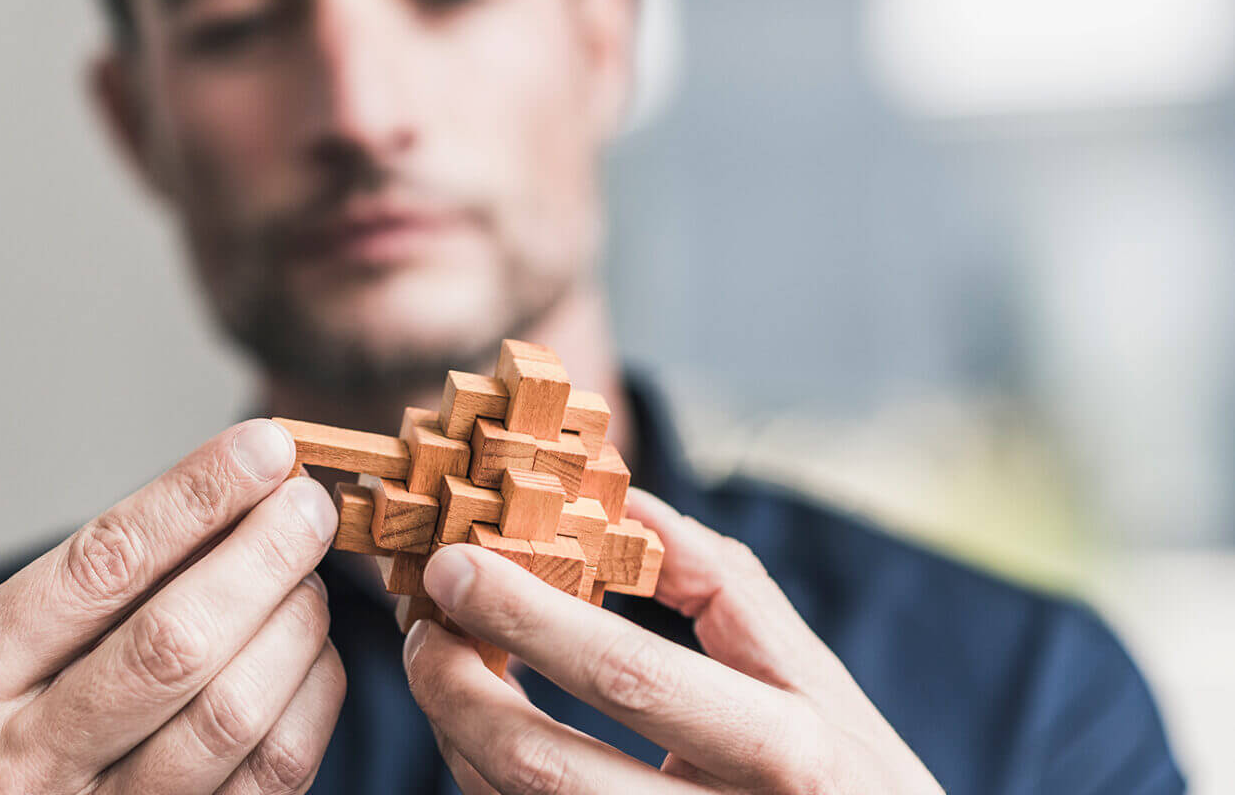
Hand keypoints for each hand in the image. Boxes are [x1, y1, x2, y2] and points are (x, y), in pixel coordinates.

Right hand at [0, 420, 345, 794]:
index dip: (195, 497)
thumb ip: (117, 573)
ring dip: (294, 624)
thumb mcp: (21, 645)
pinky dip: (311, 694)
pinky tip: (311, 651)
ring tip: (309, 577)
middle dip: (261, 557)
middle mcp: (21, 762)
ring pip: (232, 711)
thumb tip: (247, 478)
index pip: (101, 567)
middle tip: (310, 505)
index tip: (264, 448)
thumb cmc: (22, 722)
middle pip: (174, 643)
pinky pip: (274, 770)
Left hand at [403, 487, 944, 793]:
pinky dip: (483, 781)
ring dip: (456, 737)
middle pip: (546, 767)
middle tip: (422, 628)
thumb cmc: (847, 778)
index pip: (629, 674)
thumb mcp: (815, 680)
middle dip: (455, 689)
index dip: (528, 617)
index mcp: (786, 750)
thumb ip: (725, 589)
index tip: (455, 567)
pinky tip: (477, 731)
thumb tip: (628, 503)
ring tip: (444, 668)